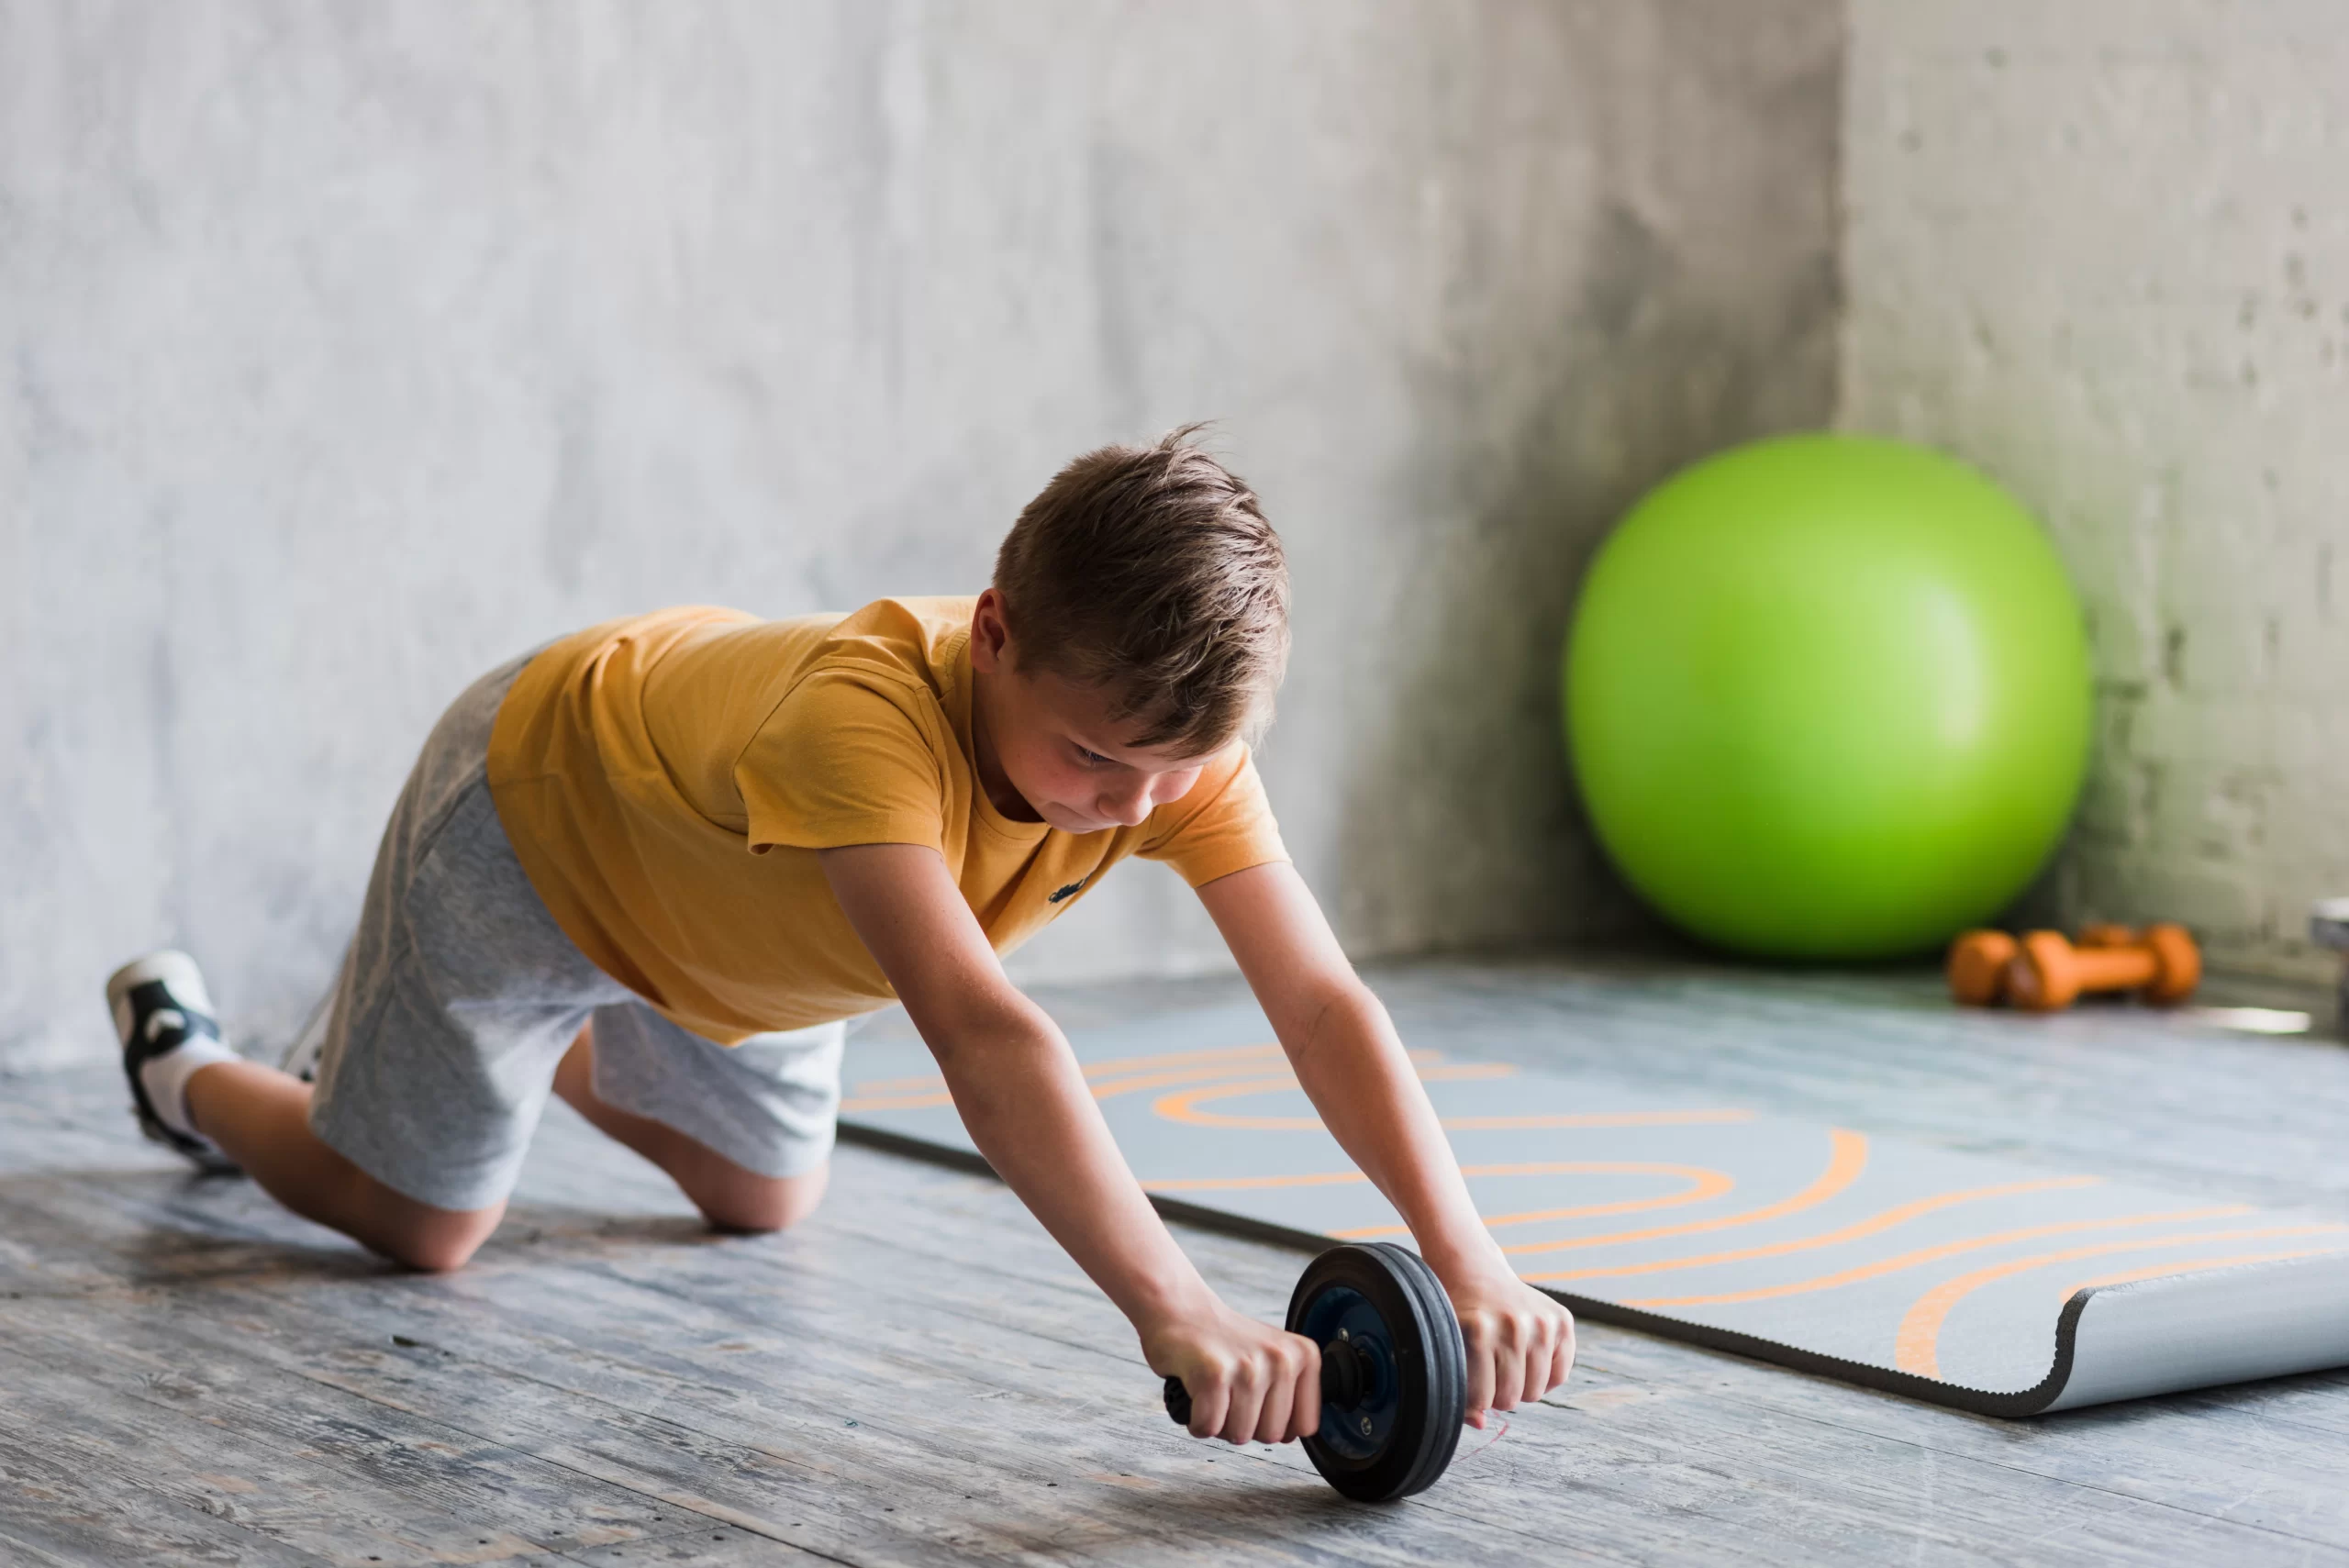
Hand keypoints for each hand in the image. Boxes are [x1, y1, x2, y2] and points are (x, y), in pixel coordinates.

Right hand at [1145, 1299, 1322, 1445]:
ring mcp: (1248, 1366)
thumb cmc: (1224, 1342)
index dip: (1275, 1425)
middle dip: (1244, 1425)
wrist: (1181, 1310)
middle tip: (1229, 1393)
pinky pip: (1208, 1428)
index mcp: (1303, 1355)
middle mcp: (1281, 1359)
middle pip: (1270, 1436)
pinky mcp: (1214, 1374)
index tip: (1257, 1402)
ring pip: (1239, 1435)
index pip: (1305, 1426)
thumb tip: (1292, 1436)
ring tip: (1213, 1391)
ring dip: (1219, 1423)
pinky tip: (1196, 1396)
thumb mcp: (1274, 1358)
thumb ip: (1292, 1395)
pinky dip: (1196, 1422)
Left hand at [1443, 1264, 1575, 1427]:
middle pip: (1511, 1399)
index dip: (1476, 1399)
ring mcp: (1541, 1321)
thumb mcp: (1448, 1348)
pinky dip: (1545, 1376)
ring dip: (1521, 1386)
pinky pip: (1560, 1375)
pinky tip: (1528, 1357)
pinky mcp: (1562, 1319)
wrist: (1474, 1273)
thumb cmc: (1458, 1317)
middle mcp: (1513, 1325)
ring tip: (1507, 1364)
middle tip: (1490, 1371)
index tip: (1471, 1382)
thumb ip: (1459, 1390)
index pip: (1483, 1400)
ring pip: (1536, 1392)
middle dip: (1498, 1394)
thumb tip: (1482, 1424)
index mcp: (1478, 1333)